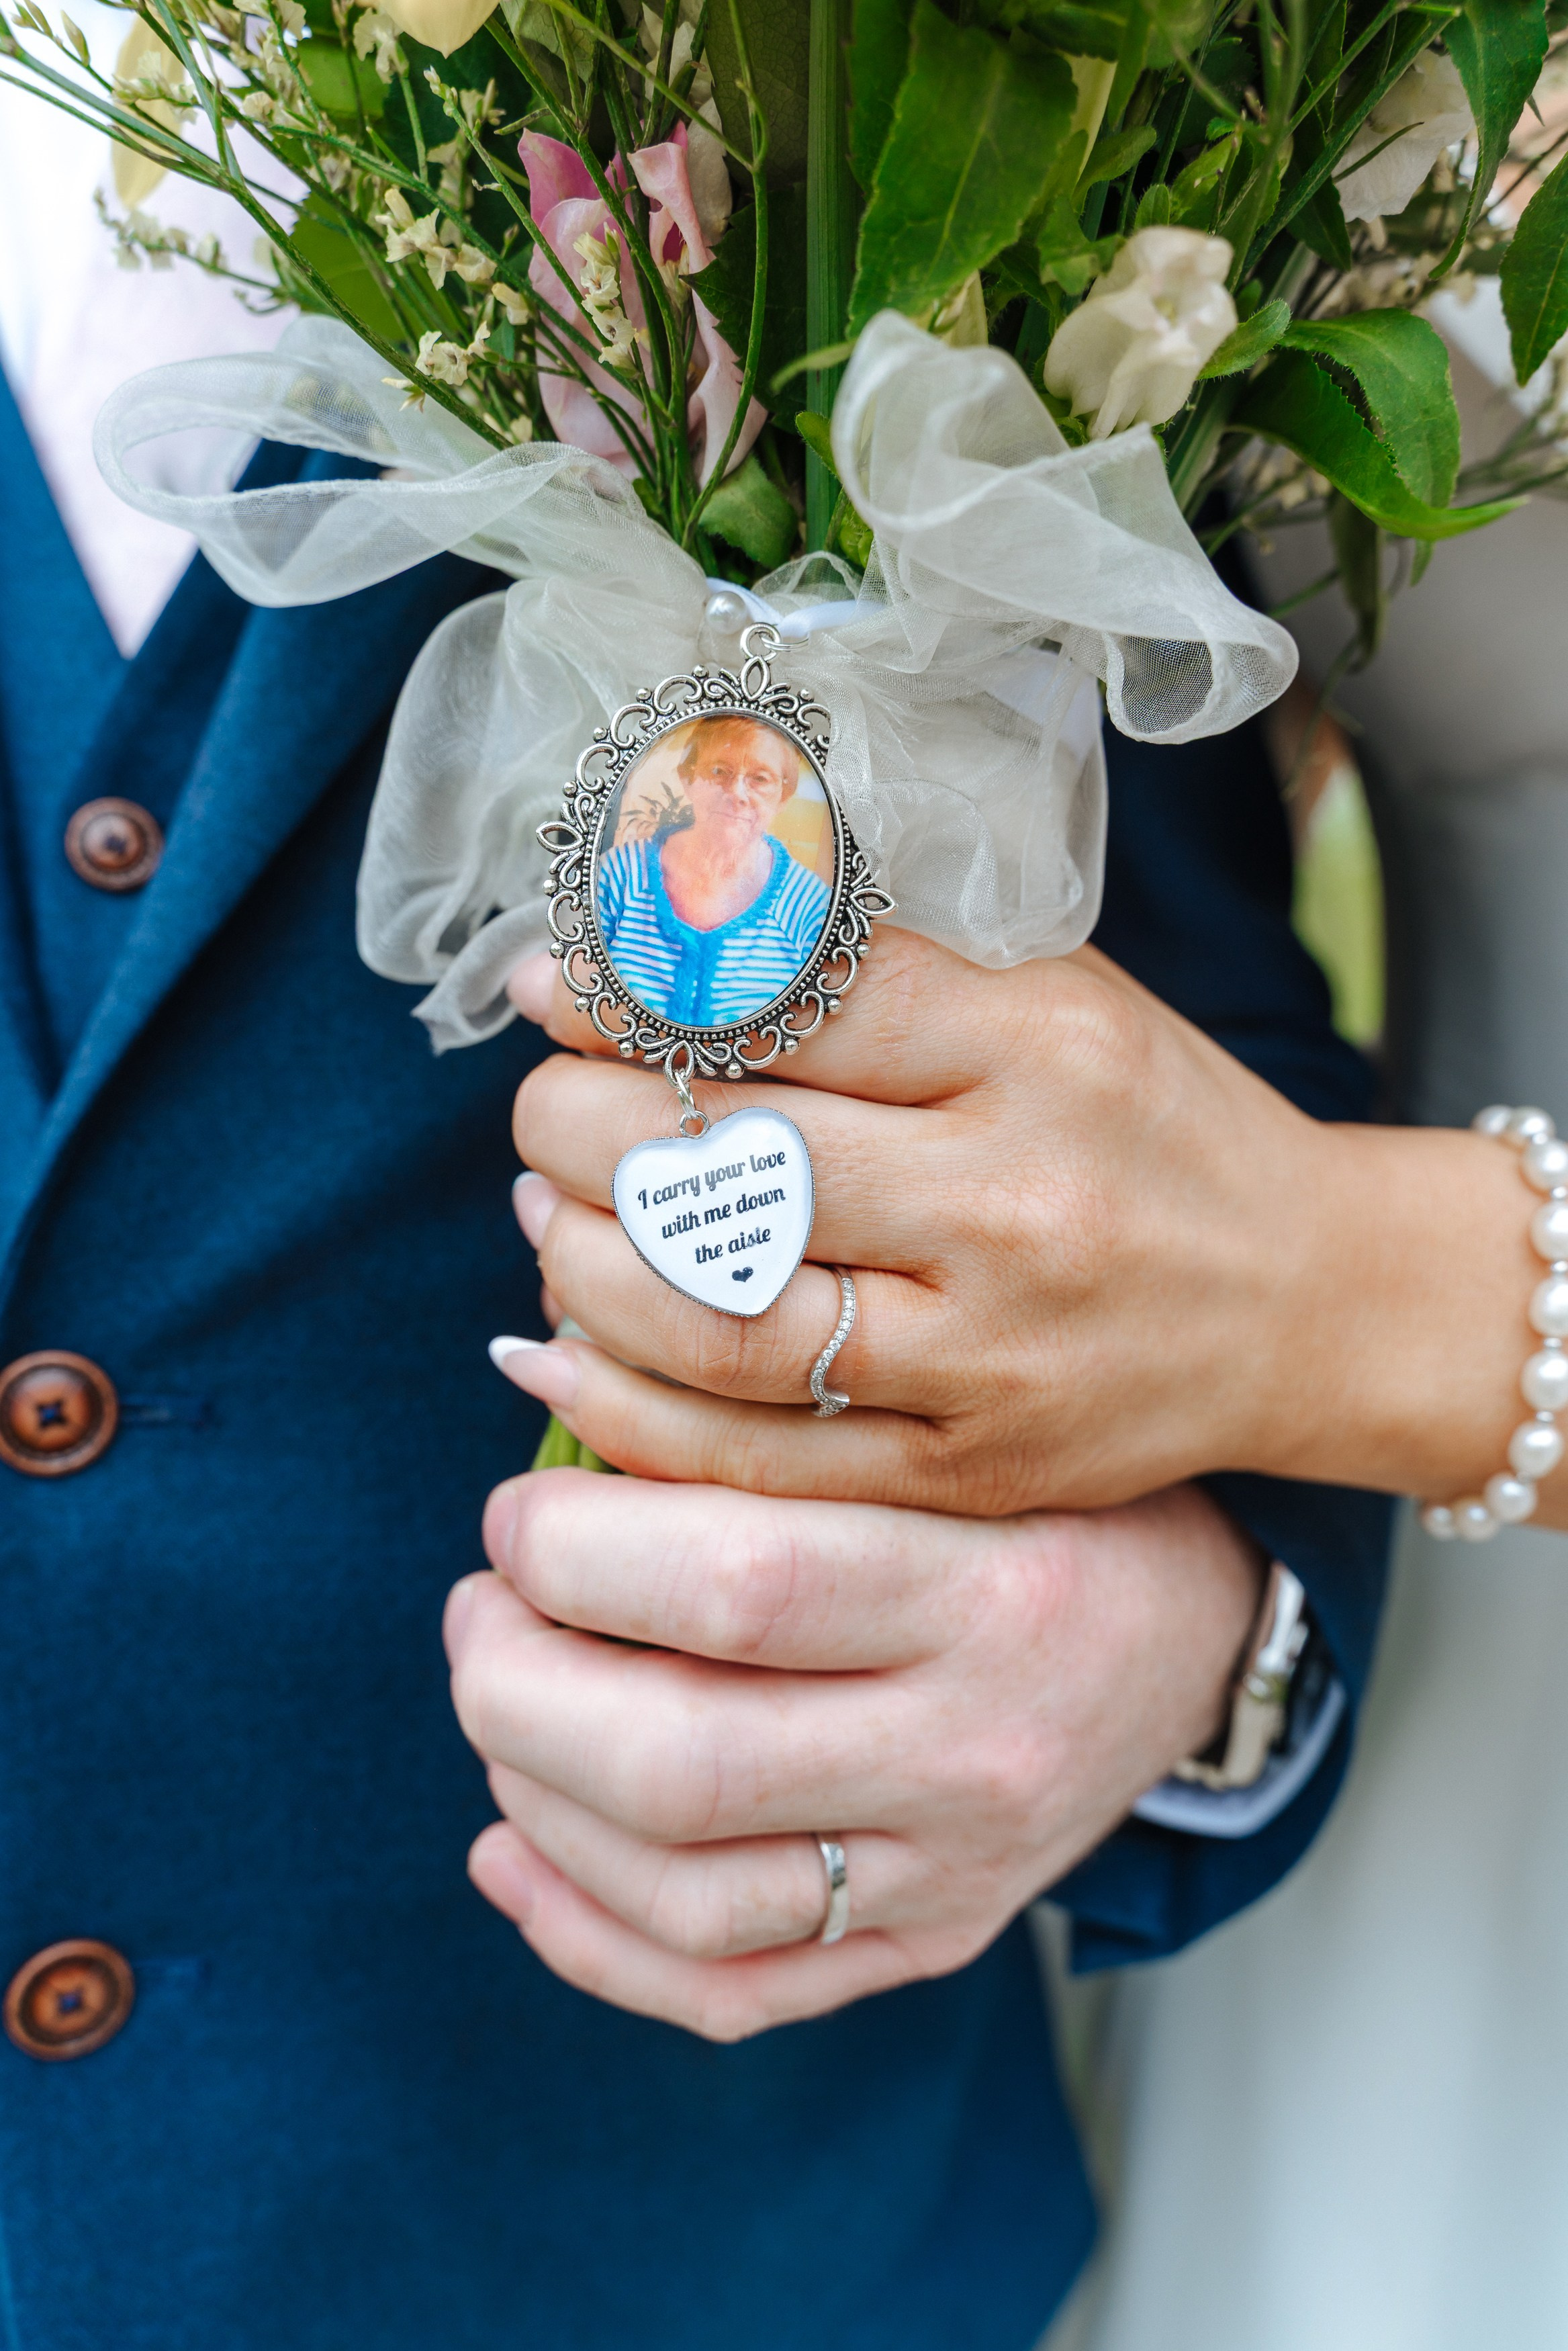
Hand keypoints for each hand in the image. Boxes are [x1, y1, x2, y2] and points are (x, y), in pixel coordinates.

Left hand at [446, 1470, 1262, 2038]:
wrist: (1196, 1634)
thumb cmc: (1045, 1495)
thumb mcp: (937, 1430)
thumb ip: (766, 1427)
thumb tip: (542, 1384)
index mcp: (988, 1588)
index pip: (736, 1585)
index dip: (572, 1548)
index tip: (519, 1510)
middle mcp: (973, 1749)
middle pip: (679, 1764)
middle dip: (514, 1683)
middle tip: (484, 1605)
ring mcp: (953, 1870)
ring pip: (681, 1894)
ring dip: (533, 1798)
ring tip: (499, 1706)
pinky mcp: (929, 1940)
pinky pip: (727, 1992)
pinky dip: (585, 1936)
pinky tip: (513, 1852)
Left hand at [496, 928, 1543, 1514]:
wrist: (1305, 1301)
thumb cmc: (1151, 1128)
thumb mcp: (1049, 996)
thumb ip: (873, 971)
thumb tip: (659, 947)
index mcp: (1039, 1049)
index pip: (791, 1003)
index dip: (636, 989)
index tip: (547, 983)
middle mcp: (1010, 1205)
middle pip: (731, 1165)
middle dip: (581, 1128)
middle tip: (540, 1106)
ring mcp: (985, 1357)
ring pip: (716, 1320)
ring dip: (582, 1259)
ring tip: (543, 1210)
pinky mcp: (964, 1471)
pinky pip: (751, 1456)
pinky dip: (621, 1402)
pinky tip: (551, 1342)